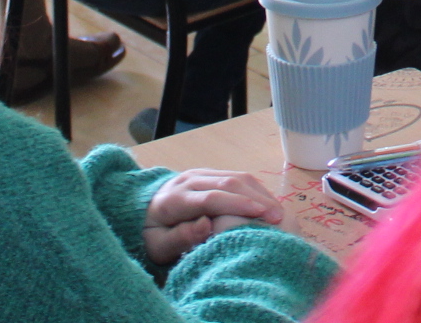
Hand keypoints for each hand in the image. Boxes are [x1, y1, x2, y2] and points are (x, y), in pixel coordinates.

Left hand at [142, 169, 283, 265]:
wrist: (141, 213)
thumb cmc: (152, 236)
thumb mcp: (157, 246)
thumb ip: (179, 238)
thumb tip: (205, 225)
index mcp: (174, 199)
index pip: (211, 197)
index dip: (238, 205)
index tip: (261, 215)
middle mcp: (189, 179)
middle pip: (228, 182)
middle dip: (257, 198)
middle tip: (279, 217)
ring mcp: (201, 173)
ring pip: (237, 176)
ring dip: (261, 193)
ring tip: (280, 212)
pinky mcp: (210, 174)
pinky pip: (238, 176)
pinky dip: (256, 190)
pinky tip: (269, 205)